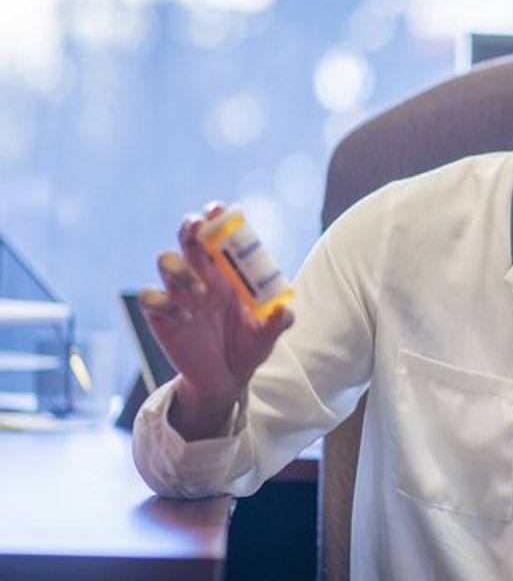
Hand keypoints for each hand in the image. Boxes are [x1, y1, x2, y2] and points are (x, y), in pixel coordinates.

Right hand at [140, 203, 293, 438]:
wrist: (225, 379)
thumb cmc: (248, 347)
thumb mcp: (266, 336)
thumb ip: (275, 322)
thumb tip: (284, 311)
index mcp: (228, 272)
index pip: (218, 235)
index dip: (215, 218)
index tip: (218, 208)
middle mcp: (201, 275)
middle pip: (187, 237)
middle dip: (190, 226)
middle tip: (198, 226)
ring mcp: (179, 294)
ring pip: (166, 261)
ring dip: (180, 269)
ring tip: (201, 292)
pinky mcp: (161, 316)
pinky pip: (151, 297)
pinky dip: (164, 301)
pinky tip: (185, 316)